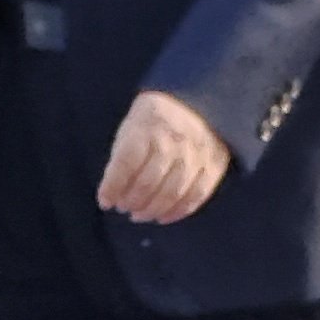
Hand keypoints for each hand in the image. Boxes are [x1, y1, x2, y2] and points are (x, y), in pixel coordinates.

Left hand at [99, 90, 230, 224]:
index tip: (104, 201)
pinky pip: (196, 195)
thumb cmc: (153, 120)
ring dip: (152, 210)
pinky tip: (163, 217)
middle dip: (131, 201)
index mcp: (148, 126)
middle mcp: (174, 141)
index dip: (113, 185)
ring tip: (140, 215)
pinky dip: (177, 211)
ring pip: (172, 193)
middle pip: (149, 182)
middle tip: (124, 207)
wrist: (195, 102)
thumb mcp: (131, 127)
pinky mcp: (214, 165)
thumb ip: (122, 157)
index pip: (127, 161)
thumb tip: (113, 192)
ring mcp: (197, 154)